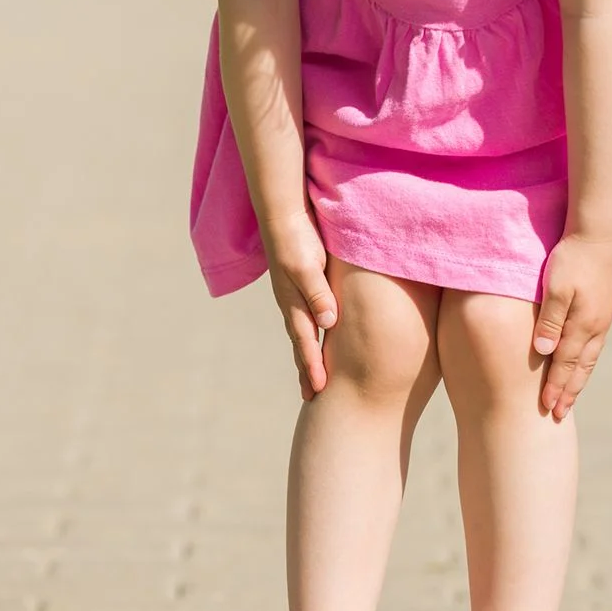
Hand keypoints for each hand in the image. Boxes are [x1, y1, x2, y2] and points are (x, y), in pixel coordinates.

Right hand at [260, 210, 337, 400]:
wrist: (283, 213)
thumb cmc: (296, 237)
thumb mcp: (307, 266)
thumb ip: (318, 293)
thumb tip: (329, 323)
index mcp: (293, 303)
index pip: (305, 342)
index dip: (312, 367)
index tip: (319, 391)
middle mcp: (292, 303)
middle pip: (301, 344)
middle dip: (307, 370)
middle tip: (312, 397)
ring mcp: (295, 294)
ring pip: (303, 332)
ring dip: (307, 355)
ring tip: (313, 376)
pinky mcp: (302, 283)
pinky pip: (307, 316)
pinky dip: (311, 334)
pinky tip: (319, 337)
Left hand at [532, 233, 611, 420]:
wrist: (596, 232)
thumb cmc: (571, 258)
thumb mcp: (555, 288)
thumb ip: (550, 321)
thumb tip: (544, 353)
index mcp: (584, 325)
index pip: (566, 365)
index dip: (556, 388)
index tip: (546, 408)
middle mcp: (596, 327)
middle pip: (580, 368)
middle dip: (569, 392)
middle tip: (559, 413)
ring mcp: (602, 319)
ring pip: (589, 358)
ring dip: (578, 379)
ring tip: (569, 396)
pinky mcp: (602, 309)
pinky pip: (593, 345)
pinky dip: (585, 362)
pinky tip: (580, 365)